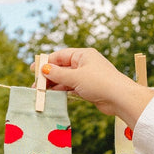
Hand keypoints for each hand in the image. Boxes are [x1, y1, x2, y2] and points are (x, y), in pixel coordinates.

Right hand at [38, 48, 153, 124]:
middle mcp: (85, 63)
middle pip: (62, 68)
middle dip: (49, 76)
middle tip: (36, 85)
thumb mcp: (75, 77)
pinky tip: (53, 96)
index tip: (33, 69)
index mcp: (83, 55)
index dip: (46, 62)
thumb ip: (58, 74)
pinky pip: (72, 87)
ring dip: (54, 85)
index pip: (60, 56)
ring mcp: (87, 76)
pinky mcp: (89, 88)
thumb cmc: (100, 83)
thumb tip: (43, 69)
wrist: (120, 98)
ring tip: (42, 92)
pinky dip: (63, 91)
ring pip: (66, 79)